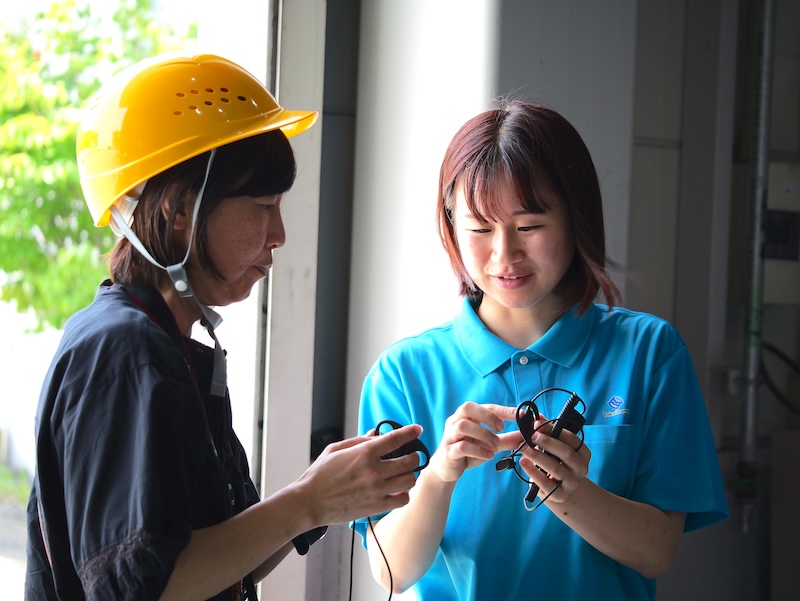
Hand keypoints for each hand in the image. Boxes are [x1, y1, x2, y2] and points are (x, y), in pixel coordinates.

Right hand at [292, 424, 423, 524]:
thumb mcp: (335, 449)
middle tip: (411, 456)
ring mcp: (377, 490)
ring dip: (409, 475)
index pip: (396, 438)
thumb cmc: (319, 474)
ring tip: (403, 474)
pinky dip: (403, 494)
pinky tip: (397, 491)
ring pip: (409, 480)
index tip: (417, 430)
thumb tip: (375, 434)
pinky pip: (402, 500)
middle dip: (413, 456)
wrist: (309, 502)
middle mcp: (374, 470)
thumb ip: (358, 440)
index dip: (410, 432)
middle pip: (410, 461)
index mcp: (364, 453)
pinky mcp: (376, 506)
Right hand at [428, 402, 524, 483]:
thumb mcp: (490, 445)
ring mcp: (450, 435)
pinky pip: (461, 446)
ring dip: (483, 434)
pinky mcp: (448, 451)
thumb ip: (506, 439)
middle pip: (467, 407)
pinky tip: (488, 455)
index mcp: (467, 416)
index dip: (504, 410)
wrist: (446, 469)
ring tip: (495, 444)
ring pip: (463, 426)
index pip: (486, 406)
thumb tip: (526, 436)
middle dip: (487, 416)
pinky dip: (478, 450)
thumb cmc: (468, 452)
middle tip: (501, 428)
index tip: (521, 415)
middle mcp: (456, 421)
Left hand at [518, 416, 590, 502]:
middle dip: (547, 442)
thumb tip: (536, 418)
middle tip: (531, 436)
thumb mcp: (554, 446)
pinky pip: (546, 484)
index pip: (572, 439)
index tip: (537, 424)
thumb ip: (547, 432)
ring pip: (555, 468)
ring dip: (537, 456)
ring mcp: (572, 483)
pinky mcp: (560, 495)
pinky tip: (523, 463)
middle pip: (566, 453)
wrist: (559, 488)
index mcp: (582, 453)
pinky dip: (533, 472)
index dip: (554, 430)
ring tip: (523, 448)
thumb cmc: (555, 461)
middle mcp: (581, 468)